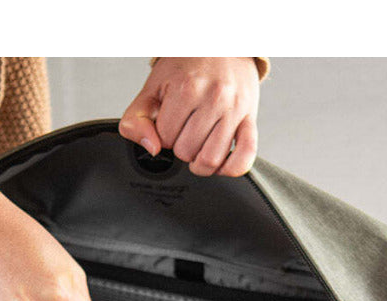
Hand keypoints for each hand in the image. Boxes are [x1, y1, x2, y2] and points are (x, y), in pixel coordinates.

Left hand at [119, 57, 260, 176]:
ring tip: (198, 145)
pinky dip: (230, 169)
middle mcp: (214, 98)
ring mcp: (234, 110)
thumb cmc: (187, 68)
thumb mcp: (153, 87)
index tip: (170, 122)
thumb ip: (136, 118)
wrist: (222, 45)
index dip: (163, 135)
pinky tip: (220, 163)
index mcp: (187, 88)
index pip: (164, 139)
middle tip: (184, 130)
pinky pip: (245, 156)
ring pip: (211, 160)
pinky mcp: (250, 118)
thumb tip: (152, 148)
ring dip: (200, 160)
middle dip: (180, 147)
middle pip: (187, 152)